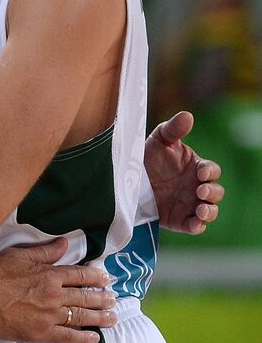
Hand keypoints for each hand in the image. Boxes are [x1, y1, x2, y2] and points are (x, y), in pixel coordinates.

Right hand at [0, 238, 116, 342]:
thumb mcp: (20, 255)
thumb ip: (45, 252)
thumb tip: (63, 243)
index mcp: (50, 274)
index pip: (80, 274)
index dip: (95, 276)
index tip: (106, 279)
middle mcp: (54, 294)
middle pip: (85, 297)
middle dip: (102, 299)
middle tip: (114, 300)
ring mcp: (48, 315)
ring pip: (81, 316)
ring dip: (99, 318)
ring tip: (112, 319)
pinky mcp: (40, 332)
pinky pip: (67, 337)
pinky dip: (82, 338)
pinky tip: (93, 338)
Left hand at [144, 111, 223, 234]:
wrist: (126, 180)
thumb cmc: (146, 157)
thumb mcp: (158, 141)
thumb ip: (173, 129)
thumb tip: (187, 115)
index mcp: (196, 169)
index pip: (212, 171)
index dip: (210, 172)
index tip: (201, 173)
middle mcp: (196, 188)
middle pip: (216, 192)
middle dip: (212, 192)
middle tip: (200, 189)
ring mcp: (189, 205)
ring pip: (210, 211)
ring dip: (210, 211)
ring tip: (201, 210)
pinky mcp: (178, 220)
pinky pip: (195, 227)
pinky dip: (198, 226)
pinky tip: (195, 223)